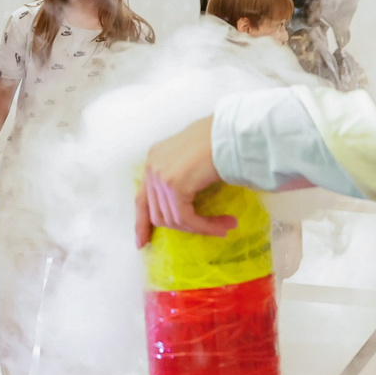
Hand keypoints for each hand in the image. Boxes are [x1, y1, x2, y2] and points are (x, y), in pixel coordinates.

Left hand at [134, 115, 238, 246]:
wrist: (234, 132)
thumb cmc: (222, 140)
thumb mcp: (193, 159)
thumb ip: (181, 177)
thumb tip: (184, 206)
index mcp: (154, 158)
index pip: (142, 198)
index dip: (141, 223)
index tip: (142, 242)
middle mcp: (152, 166)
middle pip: (157, 213)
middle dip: (183, 228)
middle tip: (211, 231)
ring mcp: (160, 175)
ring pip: (173, 219)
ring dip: (200, 228)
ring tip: (224, 227)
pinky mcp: (174, 185)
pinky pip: (186, 218)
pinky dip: (204, 227)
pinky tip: (223, 225)